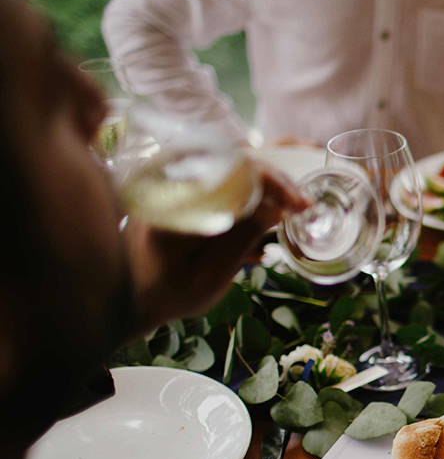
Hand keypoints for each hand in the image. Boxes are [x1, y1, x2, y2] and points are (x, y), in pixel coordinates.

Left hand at [123, 163, 306, 334]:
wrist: (127, 296)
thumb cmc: (167, 293)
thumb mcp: (211, 275)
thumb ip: (243, 239)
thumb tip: (278, 207)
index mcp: (176, 200)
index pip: (235, 171)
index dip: (275, 182)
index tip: (301, 204)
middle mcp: (171, 181)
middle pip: (234, 161)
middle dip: (274, 181)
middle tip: (302, 205)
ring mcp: (173, 182)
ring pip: (229, 167)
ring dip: (263, 185)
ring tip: (289, 208)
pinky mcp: (178, 189)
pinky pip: (219, 179)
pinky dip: (246, 192)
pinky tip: (263, 215)